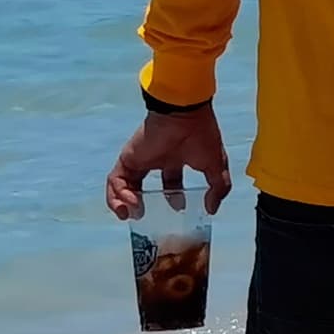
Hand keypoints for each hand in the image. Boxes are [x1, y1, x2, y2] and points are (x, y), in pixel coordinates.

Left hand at [106, 106, 231, 216]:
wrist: (184, 115)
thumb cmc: (202, 136)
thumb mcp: (216, 166)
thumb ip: (217, 188)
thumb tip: (212, 209)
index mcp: (176, 159)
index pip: (169, 182)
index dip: (170, 198)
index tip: (176, 209)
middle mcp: (155, 159)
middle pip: (140, 186)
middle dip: (138, 204)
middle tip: (143, 218)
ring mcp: (139, 159)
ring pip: (122, 185)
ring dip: (122, 203)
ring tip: (130, 215)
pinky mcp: (127, 158)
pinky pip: (115, 180)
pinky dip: (118, 194)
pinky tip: (131, 202)